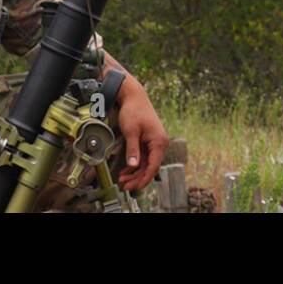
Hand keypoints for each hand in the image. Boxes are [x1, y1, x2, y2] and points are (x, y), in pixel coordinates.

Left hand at [113, 77, 169, 191]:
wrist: (134, 96)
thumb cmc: (134, 111)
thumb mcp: (131, 131)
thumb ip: (132, 149)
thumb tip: (133, 165)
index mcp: (159, 141)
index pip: (154, 166)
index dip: (144, 178)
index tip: (135, 187)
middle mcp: (160, 143)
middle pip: (150, 167)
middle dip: (138, 178)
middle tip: (125, 186)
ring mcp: (154, 143)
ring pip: (146, 163)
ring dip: (135, 172)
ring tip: (123, 180)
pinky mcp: (148, 141)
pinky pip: (143, 157)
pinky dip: (135, 164)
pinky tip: (126, 171)